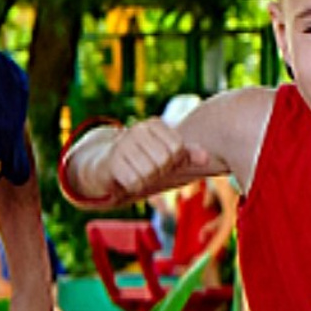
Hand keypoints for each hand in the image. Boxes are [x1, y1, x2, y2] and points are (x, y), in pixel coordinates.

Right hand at [71, 118, 211, 204]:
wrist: (103, 166)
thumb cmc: (141, 160)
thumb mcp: (166, 156)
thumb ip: (187, 155)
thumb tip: (206, 157)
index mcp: (154, 124)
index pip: (177, 149)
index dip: (173, 162)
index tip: (160, 161)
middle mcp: (138, 129)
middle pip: (164, 161)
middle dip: (158, 172)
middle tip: (147, 169)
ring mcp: (122, 143)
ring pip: (150, 172)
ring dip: (145, 180)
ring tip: (136, 173)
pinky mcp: (111, 160)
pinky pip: (134, 181)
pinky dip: (133, 186)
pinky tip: (126, 179)